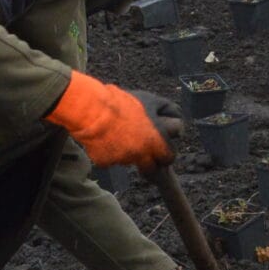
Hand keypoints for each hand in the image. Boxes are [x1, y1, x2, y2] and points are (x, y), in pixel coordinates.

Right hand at [46, 72, 172, 168]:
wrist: (91, 109)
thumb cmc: (122, 103)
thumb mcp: (151, 100)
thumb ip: (167, 113)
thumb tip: (177, 125)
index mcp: (154, 141)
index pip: (169, 158)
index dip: (166, 153)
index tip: (162, 149)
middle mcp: (140, 155)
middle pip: (151, 168)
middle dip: (149, 161)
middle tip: (143, 149)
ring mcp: (122, 160)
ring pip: (129, 160)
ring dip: (127, 151)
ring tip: (119, 133)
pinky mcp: (105, 163)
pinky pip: (110, 159)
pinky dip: (109, 151)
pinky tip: (105, 137)